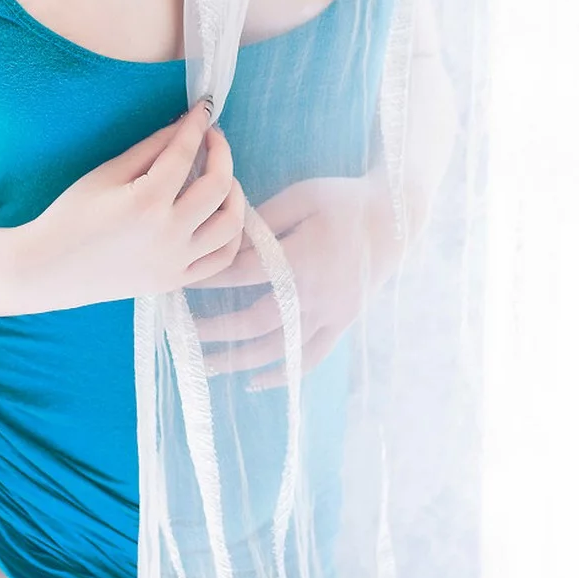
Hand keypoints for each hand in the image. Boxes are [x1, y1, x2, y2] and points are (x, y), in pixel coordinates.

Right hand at [26, 99, 247, 311]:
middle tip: (212, 138)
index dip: (197, 126)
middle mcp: (168, 234)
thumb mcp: (106, 174)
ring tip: (222, 178)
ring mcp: (175, 262)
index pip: (184, 154)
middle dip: (222, 153)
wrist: (49, 269)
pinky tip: (222, 215)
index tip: (204, 108)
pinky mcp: (174, 281)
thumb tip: (182, 126)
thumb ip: (149, 149)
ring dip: (235, 194)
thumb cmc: (70, 216)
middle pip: (219, 187)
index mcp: (146, 202)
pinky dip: (231, 234)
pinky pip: (220, 259)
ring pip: (230, 225)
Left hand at [187, 173, 397, 388]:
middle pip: (257, 321)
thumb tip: (225, 238)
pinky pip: (312, 357)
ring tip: (205, 364)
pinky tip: (255, 382)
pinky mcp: (343, 322)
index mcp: (304, 257)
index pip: (245, 274)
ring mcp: (333, 313)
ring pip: (281, 348)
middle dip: (216, 328)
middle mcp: (318, 293)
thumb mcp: (303, 196)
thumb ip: (265, 220)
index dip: (211, 279)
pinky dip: (284, 374)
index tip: (181, 281)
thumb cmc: (344, 199)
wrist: (396, 217)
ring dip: (240, 360)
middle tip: (181, 330)